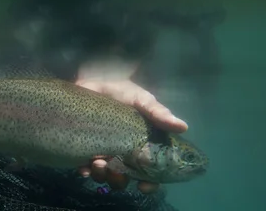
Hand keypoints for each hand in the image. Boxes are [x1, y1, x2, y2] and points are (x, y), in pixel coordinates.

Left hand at [75, 78, 187, 192]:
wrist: (92, 79)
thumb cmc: (120, 90)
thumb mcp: (141, 99)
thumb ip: (157, 113)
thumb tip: (183, 126)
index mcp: (140, 145)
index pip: (148, 171)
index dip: (149, 182)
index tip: (144, 185)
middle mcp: (121, 152)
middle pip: (124, 178)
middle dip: (120, 180)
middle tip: (116, 171)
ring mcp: (102, 151)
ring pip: (104, 175)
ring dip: (102, 175)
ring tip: (98, 163)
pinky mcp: (83, 148)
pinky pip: (84, 168)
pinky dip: (85, 171)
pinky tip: (83, 167)